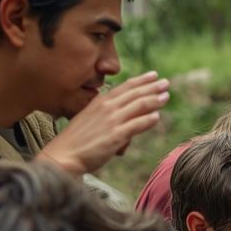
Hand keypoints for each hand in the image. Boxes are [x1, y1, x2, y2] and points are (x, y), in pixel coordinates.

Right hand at [38, 71, 169, 175]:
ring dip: (155, 100)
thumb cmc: (75, 141)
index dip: (141, 81)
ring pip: (139, 105)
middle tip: (166, 83)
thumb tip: (123, 123)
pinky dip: (148, 120)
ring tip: (166, 96)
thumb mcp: (89, 121)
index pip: (125, 87)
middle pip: (135, 93)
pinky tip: (157, 117)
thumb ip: (106, 117)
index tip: (153, 75)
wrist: (63, 155)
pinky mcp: (116, 135)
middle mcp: (106, 107)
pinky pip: (137, 124)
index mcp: (99, 101)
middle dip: (152, 87)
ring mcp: (112, 120)